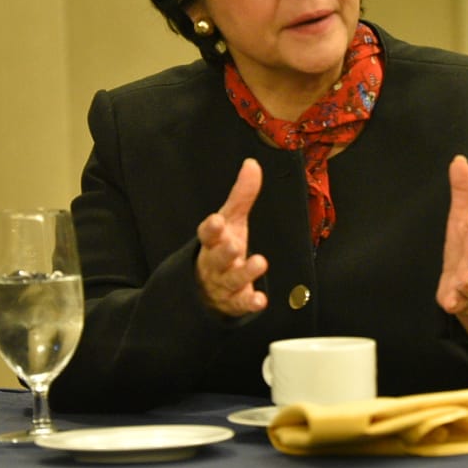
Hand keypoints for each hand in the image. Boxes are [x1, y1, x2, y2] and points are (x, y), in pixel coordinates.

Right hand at [196, 158, 268, 316]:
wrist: (208, 287)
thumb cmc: (222, 247)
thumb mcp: (232, 220)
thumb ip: (242, 195)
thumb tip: (252, 164)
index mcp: (212, 241)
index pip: (207, 234)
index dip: (211, 228)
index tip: (216, 220)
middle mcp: (215, 263)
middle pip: (216, 258)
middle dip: (224, 252)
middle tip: (234, 244)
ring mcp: (223, 284)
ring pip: (231, 280)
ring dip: (245, 273)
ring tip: (260, 263)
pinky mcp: (234, 302)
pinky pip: (240, 304)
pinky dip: (249, 303)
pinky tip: (260, 301)